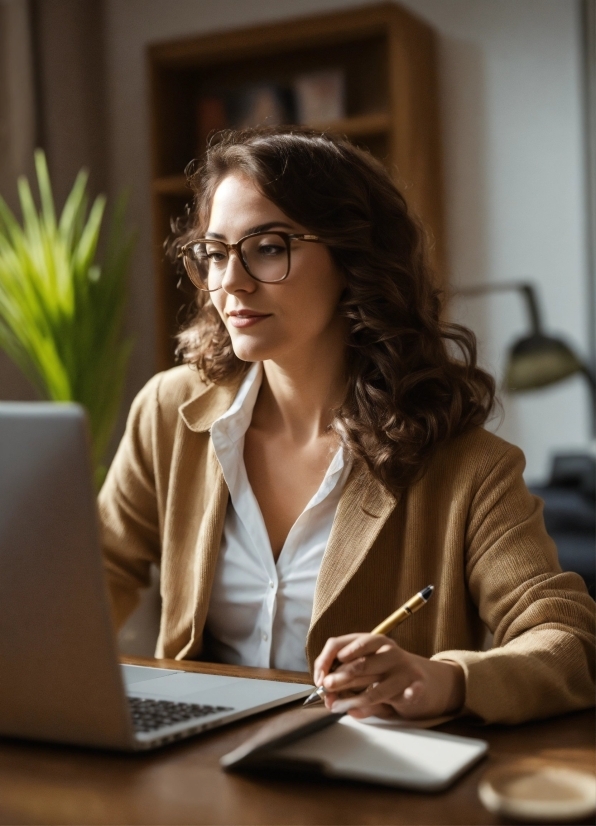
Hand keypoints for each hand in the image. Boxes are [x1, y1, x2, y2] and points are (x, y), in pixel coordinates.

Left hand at [314, 633, 464, 719]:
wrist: (425, 678)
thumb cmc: (389, 675)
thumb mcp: (368, 674)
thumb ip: (349, 685)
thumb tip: (329, 700)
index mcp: (371, 642)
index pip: (341, 643)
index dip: (326, 660)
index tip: (319, 678)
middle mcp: (388, 651)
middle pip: (359, 664)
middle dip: (340, 678)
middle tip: (327, 689)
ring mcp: (404, 668)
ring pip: (378, 686)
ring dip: (357, 699)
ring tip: (342, 707)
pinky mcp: (418, 684)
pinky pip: (409, 692)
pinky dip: (405, 696)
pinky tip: (404, 697)